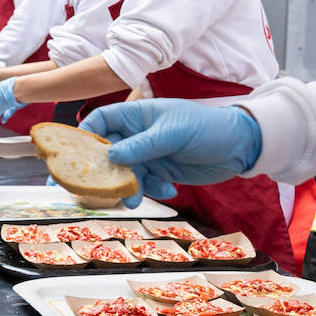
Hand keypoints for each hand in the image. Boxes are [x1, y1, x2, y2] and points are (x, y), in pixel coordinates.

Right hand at [80, 100, 262, 205]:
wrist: (242, 146)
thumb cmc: (208, 127)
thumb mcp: (173, 134)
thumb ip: (142, 146)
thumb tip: (111, 156)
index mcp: (137, 115)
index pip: (101, 121)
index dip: (85, 135)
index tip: (74, 154)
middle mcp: (138, 134)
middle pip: (107, 152)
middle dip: (101, 171)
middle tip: (90, 190)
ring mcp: (149, 154)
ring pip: (125, 172)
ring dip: (128, 187)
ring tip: (134, 200)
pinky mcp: (161, 171)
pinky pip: (144, 183)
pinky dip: (152, 190)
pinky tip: (169, 190)